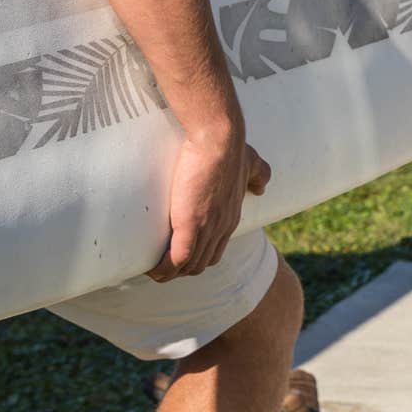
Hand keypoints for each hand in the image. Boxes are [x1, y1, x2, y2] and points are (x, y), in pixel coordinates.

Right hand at [151, 124, 270, 281]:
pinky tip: (150, 267)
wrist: (219, 139)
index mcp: (230, 219)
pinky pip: (177, 259)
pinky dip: (163, 267)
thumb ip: (258, 175)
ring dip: (169, 272)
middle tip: (160, 263)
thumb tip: (262, 187)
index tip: (180, 255)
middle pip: (200, 264)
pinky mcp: (190, 224)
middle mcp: (221, 229)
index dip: (197, 257)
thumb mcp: (251, 164)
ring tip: (151, 269)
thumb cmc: (232, 148)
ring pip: (188, 266)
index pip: (214, 252)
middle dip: (181, 269)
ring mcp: (207, 228)